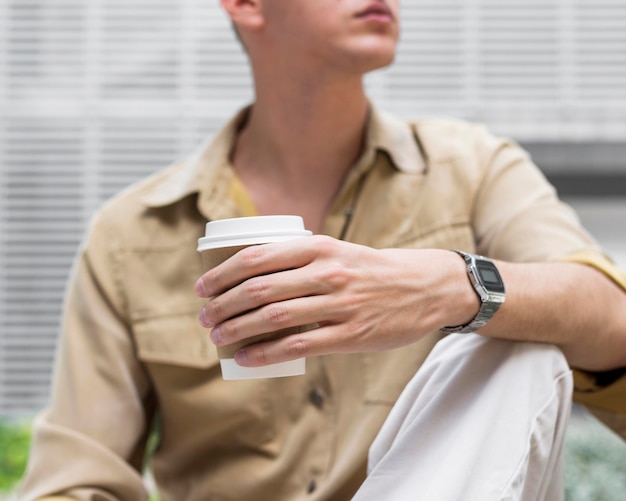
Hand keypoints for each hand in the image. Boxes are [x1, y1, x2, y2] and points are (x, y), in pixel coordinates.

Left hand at [195, 236, 476, 366]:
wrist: (424, 287)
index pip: (257, 258)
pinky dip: (265, 353)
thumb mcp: (339, 249)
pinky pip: (299, 346)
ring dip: (236, 330)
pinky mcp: (351, 335)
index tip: (204, 287)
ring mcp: (340, 304)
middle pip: (258, 290)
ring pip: (273, 318)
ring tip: (217, 337)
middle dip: (222, 305)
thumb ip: (302, 257)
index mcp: (320, 246)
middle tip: (204, 317)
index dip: (222, 274)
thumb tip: (253, 273)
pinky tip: (246, 358)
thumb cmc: (372, 269)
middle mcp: (327, 272)